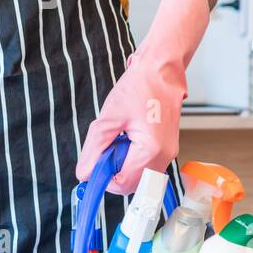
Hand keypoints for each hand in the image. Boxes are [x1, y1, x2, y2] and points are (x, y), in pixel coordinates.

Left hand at [76, 0, 209, 194]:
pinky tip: (127, 137)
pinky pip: (145, 164)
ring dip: (121, 164)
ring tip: (118, 138)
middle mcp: (164, 156)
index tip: (93, 162)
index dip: (103, 177)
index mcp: (151, 150)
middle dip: (113, 171)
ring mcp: (168, 153)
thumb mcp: (109, 118)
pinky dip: (131, 157)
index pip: (122, 183)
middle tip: (105, 147)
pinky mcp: (166, 148)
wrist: (161, 69)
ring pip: (138, 176)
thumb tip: (85, 173)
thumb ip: (94, 149)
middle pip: (131, 184)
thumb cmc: (140, 86)